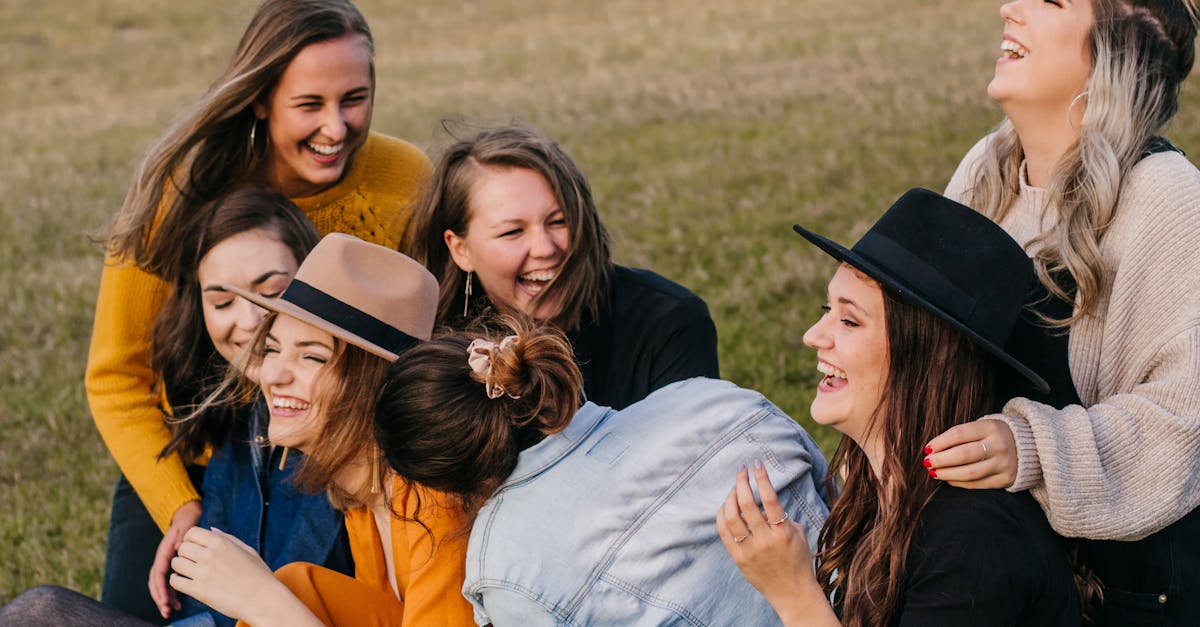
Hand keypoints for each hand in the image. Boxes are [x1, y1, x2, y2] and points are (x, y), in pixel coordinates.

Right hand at [149, 500, 201, 618]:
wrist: (187, 517)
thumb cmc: (187, 522)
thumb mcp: (186, 527)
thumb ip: (182, 537)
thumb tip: (179, 547)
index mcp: (164, 552)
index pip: (159, 572)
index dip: (161, 587)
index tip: (165, 599)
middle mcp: (163, 559)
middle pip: (156, 582)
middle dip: (160, 597)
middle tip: (167, 611)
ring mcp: (167, 564)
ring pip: (161, 585)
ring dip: (164, 598)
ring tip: (170, 611)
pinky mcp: (173, 567)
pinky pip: (169, 583)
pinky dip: (172, 594)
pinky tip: (178, 604)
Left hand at [169, 527, 274, 621]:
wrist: (263, 599)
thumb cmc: (258, 575)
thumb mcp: (247, 550)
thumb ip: (227, 538)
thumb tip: (211, 529)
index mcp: (221, 543)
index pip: (192, 533)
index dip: (191, 540)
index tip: (196, 548)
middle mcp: (210, 555)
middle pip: (182, 547)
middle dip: (186, 554)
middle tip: (193, 562)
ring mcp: (203, 573)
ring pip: (176, 563)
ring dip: (181, 567)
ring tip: (190, 573)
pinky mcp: (199, 591)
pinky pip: (175, 582)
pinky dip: (178, 582)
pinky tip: (188, 583)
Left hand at [716, 461, 837, 625]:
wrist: (792, 592)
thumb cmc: (798, 560)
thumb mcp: (797, 534)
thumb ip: (782, 516)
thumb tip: (764, 500)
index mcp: (783, 532)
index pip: (770, 498)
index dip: (762, 478)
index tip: (757, 463)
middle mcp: (765, 540)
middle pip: (746, 504)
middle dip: (742, 482)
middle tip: (741, 470)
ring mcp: (749, 550)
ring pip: (731, 517)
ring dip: (730, 498)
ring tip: (734, 488)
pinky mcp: (738, 558)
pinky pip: (724, 532)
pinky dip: (722, 516)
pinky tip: (725, 507)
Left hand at [924, 419, 1016, 488]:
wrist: (1032, 445)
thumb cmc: (996, 434)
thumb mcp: (983, 426)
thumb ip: (962, 436)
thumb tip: (933, 450)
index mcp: (990, 427)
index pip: (959, 434)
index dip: (939, 443)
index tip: (926, 449)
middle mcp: (999, 445)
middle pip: (963, 455)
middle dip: (940, 460)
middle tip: (927, 462)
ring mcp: (1003, 464)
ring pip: (969, 473)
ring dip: (947, 474)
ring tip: (934, 472)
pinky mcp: (1006, 479)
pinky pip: (978, 484)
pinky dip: (960, 483)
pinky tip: (949, 479)